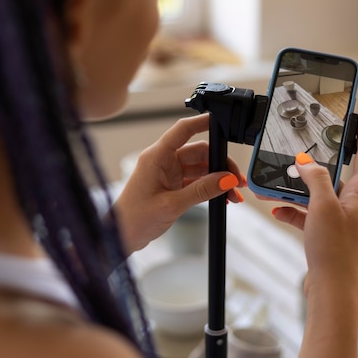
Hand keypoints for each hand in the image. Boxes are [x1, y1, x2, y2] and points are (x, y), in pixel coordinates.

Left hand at [113, 114, 245, 252]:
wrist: (120, 236)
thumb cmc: (134, 218)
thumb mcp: (172, 204)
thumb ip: (202, 190)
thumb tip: (226, 179)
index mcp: (157, 157)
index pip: (183, 130)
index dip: (203, 122)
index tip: (222, 121)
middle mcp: (162, 161)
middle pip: (198, 152)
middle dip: (220, 164)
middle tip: (236, 179)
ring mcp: (167, 174)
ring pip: (200, 168)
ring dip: (218, 179)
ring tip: (233, 194)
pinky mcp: (171, 186)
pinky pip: (195, 182)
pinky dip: (209, 188)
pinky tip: (222, 197)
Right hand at [272, 110, 357, 291]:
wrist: (331, 288)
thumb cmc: (335, 250)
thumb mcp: (323, 206)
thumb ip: (314, 179)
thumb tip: (305, 163)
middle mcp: (352, 203)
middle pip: (334, 173)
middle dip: (312, 164)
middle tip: (299, 150)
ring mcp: (338, 218)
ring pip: (315, 193)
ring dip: (294, 189)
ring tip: (273, 185)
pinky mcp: (325, 232)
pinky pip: (306, 213)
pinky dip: (292, 210)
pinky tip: (277, 209)